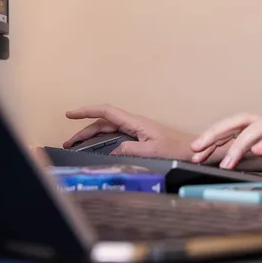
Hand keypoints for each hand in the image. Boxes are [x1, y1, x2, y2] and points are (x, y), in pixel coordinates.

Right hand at [65, 104, 194, 158]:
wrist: (193, 151)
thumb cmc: (177, 150)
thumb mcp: (152, 152)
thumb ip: (130, 150)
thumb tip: (111, 150)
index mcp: (136, 122)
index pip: (106, 112)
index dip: (86, 111)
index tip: (70, 114)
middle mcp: (134, 124)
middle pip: (103, 122)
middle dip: (83, 129)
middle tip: (68, 142)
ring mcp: (136, 130)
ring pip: (108, 129)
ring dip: (91, 136)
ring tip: (76, 145)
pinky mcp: (139, 137)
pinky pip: (115, 135)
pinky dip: (102, 140)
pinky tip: (96, 148)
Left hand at [189, 113, 261, 185]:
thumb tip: (247, 156)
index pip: (239, 129)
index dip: (217, 137)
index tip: (198, 152)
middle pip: (243, 120)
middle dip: (217, 132)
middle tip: (197, 149)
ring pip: (260, 125)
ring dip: (239, 142)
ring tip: (225, 161)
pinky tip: (257, 151)